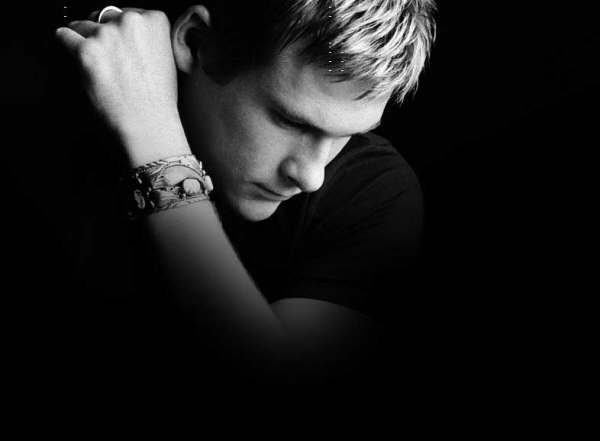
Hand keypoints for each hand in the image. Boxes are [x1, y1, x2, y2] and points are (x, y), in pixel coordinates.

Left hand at [55, 8, 179, 143]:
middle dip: (106, 35)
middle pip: (106, 16)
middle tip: (112, 60)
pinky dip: (67, 45)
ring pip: (84, 26)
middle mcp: (130, 22)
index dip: (125, 32)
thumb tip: (130, 36)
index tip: (125, 47)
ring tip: (100, 67)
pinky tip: (78, 59)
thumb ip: (150, 39)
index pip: (131, 13)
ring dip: (87, 42)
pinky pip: (63, 36)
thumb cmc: (159, 100)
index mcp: (155, 21)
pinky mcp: (85, 51)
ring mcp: (106, 35)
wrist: (148, 124)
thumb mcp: (167, 59)